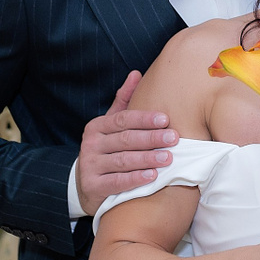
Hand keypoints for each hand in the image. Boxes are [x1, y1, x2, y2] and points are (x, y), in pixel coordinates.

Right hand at [76, 72, 178, 217]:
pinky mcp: (93, 186)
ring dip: (147, 159)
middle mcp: (91, 144)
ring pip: (122, 161)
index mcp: (97, 127)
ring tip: (167, 158)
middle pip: (125, 139)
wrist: (86, 184)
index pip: (122, 120)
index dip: (144, 119)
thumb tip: (136, 73)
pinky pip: (117, 182)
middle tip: (174, 138)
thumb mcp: (111, 125)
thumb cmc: (107, 150)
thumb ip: (123, 102)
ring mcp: (90, 166)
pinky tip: (152, 176)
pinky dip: (135, 179)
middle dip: (151, 138)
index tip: (165, 119)